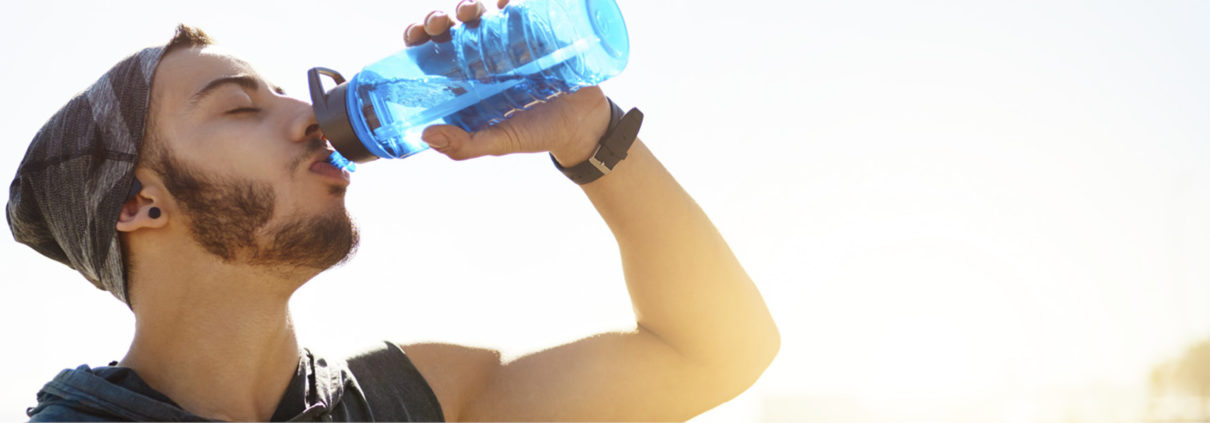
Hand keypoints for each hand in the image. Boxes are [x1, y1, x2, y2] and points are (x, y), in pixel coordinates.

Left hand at [403, 0, 611, 164]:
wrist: (585, 126)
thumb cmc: (537, 134)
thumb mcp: (500, 142)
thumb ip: (466, 145)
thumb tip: (427, 134)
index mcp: (467, 80)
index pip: (432, 52)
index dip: (418, 38)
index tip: (416, 35)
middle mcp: (484, 57)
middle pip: (452, 29)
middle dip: (441, 19)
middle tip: (444, 22)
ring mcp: (510, 42)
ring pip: (481, 14)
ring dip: (469, 6)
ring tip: (472, 11)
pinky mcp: (537, 33)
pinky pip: (521, 8)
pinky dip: (510, 1)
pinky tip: (505, 3)